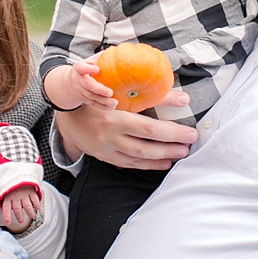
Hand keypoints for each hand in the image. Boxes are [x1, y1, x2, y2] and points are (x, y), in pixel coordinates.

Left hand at [0, 186, 40, 231]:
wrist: (19, 172)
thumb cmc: (11, 185)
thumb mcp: (3, 190)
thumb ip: (2, 198)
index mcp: (7, 196)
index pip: (6, 208)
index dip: (7, 216)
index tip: (8, 223)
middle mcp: (15, 196)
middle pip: (17, 209)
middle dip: (19, 217)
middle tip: (21, 221)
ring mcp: (23, 194)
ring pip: (27, 206)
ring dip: (30, 212)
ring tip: (32, 216)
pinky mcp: (31, 190)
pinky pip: (34, 199)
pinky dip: (36, 204)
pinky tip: (38, 208)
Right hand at [45, 60, 115, 111]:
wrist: (70, 82)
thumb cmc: (85, 69)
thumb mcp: (89, 61)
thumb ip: (100, 57)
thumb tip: (116, 50)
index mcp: (79, 69)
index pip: (81, 68)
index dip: (88, 69)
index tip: (98, 69)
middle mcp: (78, 81)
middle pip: (87, 85)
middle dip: (99, 89)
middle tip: (110, 92)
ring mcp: (80, 91)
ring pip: (91, 97)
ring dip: (103, 101)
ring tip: (115, 102)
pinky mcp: (84, 99)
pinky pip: (93, 104)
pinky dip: (103, 106)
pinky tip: (112, 107)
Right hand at [55, 98, 195, 171]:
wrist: (68, 116)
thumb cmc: (96, 100)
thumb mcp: (119, 93)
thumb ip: (150, 96)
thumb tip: (182, 99)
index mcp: (114, 118)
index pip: (148, 128)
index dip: (172, 132)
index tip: (190, 132)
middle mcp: (110, 137)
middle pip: (145, 146)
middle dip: (170, 147)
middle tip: (189, 144)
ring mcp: (106, 149)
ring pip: (138, 158)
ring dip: (162, 157)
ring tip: (180, 153)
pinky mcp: (104, 157)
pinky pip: (129, 164)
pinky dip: (147, 165)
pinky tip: (162, 163)